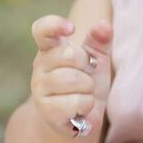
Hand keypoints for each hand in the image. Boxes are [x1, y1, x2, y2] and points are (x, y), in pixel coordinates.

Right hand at [28, 14, 112, 137]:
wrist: (79, 117)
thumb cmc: (86, 83)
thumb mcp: (96, 59)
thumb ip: (100, 40)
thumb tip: (103, 25)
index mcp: (49, 49)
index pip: (42, 30)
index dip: (54, 25)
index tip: (71, 28)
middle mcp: (39, 66)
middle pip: (67, 54)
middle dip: (87, 65)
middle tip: (87, 75)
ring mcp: (40, 89)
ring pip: (72, 79)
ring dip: (89, 88)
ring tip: (85, 93)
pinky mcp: (46, 111)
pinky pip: (75, 102)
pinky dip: (87, 105)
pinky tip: (82, 108)